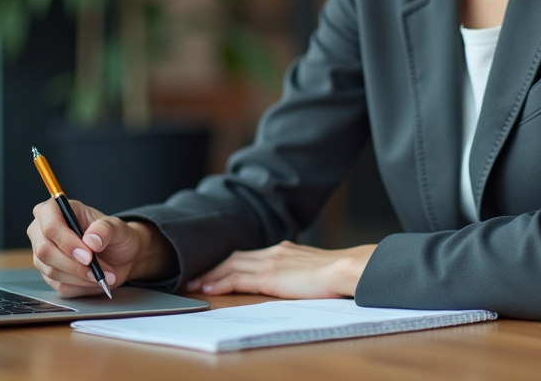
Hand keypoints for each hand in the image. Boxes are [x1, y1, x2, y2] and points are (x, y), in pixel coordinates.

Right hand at [26, 198, 173, 296]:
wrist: (120, 257)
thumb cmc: (115, 236)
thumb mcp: (118, 227)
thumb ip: (105, 230)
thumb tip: (91, 240)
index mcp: (55, 209)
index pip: (50, 225)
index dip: (67, 242)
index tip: (88, 255)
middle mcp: (43, 231)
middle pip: (45, 251)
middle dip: (73, 264)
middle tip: (97, 269)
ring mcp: (43, 254)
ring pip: (52, 271)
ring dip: (81, 276)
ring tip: (102, 274)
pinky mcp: (49, 275)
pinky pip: (60, 285)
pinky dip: (81, 285)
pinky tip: (95, 279)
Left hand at [185, 241, 375, 298]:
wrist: (346, 269)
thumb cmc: (339, 273)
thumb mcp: (316, 268)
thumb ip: (302, 271)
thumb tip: (300, 281)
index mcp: (285, 250)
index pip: (250, 255)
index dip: (230, 262)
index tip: (216, 270)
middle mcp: (275, 251)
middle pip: (235, 257)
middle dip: (214, 266)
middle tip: (196, 276)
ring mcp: (271, 262)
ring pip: (230, 265)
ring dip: (210, 275)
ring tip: (194, 284)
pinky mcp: (269, 276)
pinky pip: (236, 278)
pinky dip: (219, 283)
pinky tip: (208, 290)